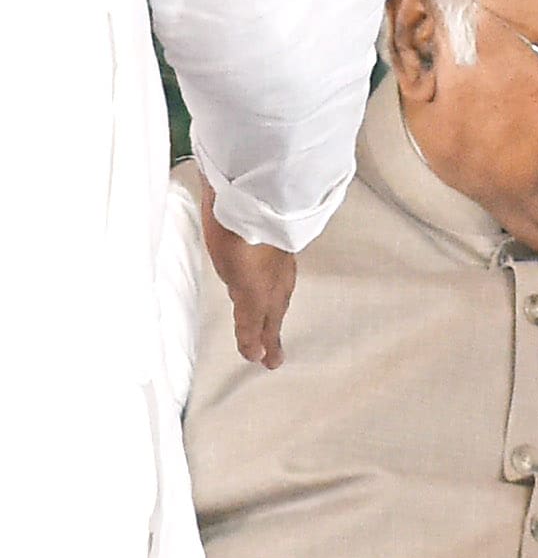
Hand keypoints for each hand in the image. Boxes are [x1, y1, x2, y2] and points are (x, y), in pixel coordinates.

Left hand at [199, 177, 296, 369]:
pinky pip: (255, 264)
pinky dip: (255, 276)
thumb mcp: (248, 293)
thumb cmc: (249, 242)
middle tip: (269, 349)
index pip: (269, 326)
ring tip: (258, 312)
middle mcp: (273, 275)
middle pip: (272, 307)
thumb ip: (250, 324)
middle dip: (269, 328)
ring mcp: (264, 253)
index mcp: (273, 291)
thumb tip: (256, 356)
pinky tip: (245, 269)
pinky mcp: (248, 233)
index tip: (270, 364)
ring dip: (264, 302)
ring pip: (267, 284)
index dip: (268, 345)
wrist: (246, 193)